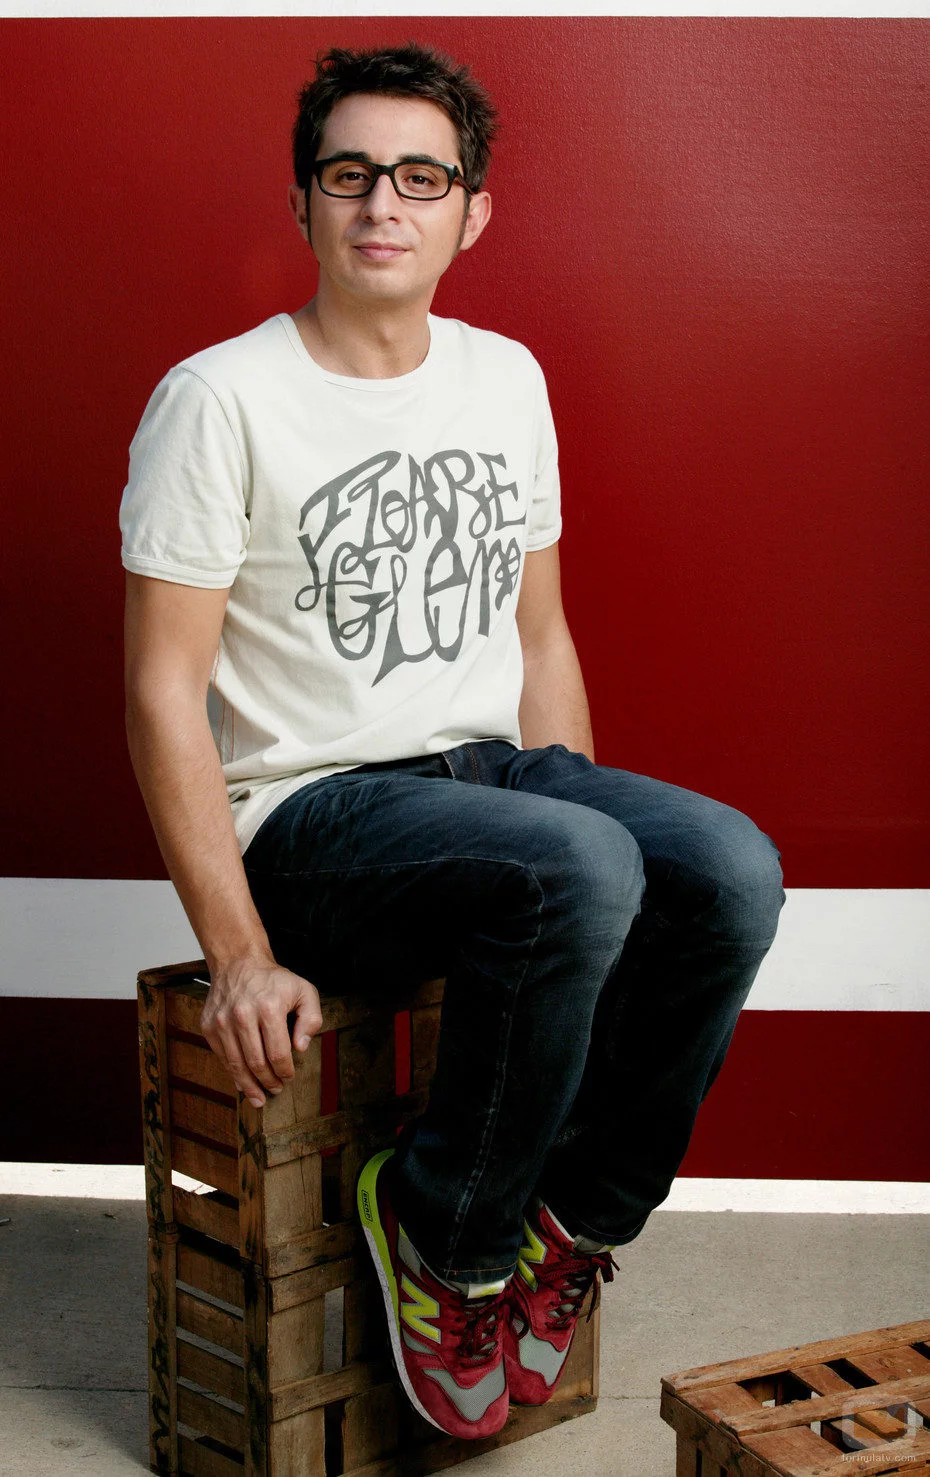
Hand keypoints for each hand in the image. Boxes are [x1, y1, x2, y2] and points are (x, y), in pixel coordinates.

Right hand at [199, 957, 322, 1107]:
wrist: (239, 963)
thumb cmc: (274, 980)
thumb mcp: (304, 991)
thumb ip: (311, 1019)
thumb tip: (301, 1048)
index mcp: (269, 1007)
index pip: (278, 1053)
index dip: (285, 1071)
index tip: (289, 1077)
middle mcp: (242, 1015)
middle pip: (256, 1063)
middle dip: (269, 1082)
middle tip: (276, 1089)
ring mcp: (222, 1022)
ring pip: (236, 1065)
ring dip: (250, 1085)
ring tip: (260, 1096)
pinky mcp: (208, 1026)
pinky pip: (222, 1057)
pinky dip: (233, 1073)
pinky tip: (243, 1083)